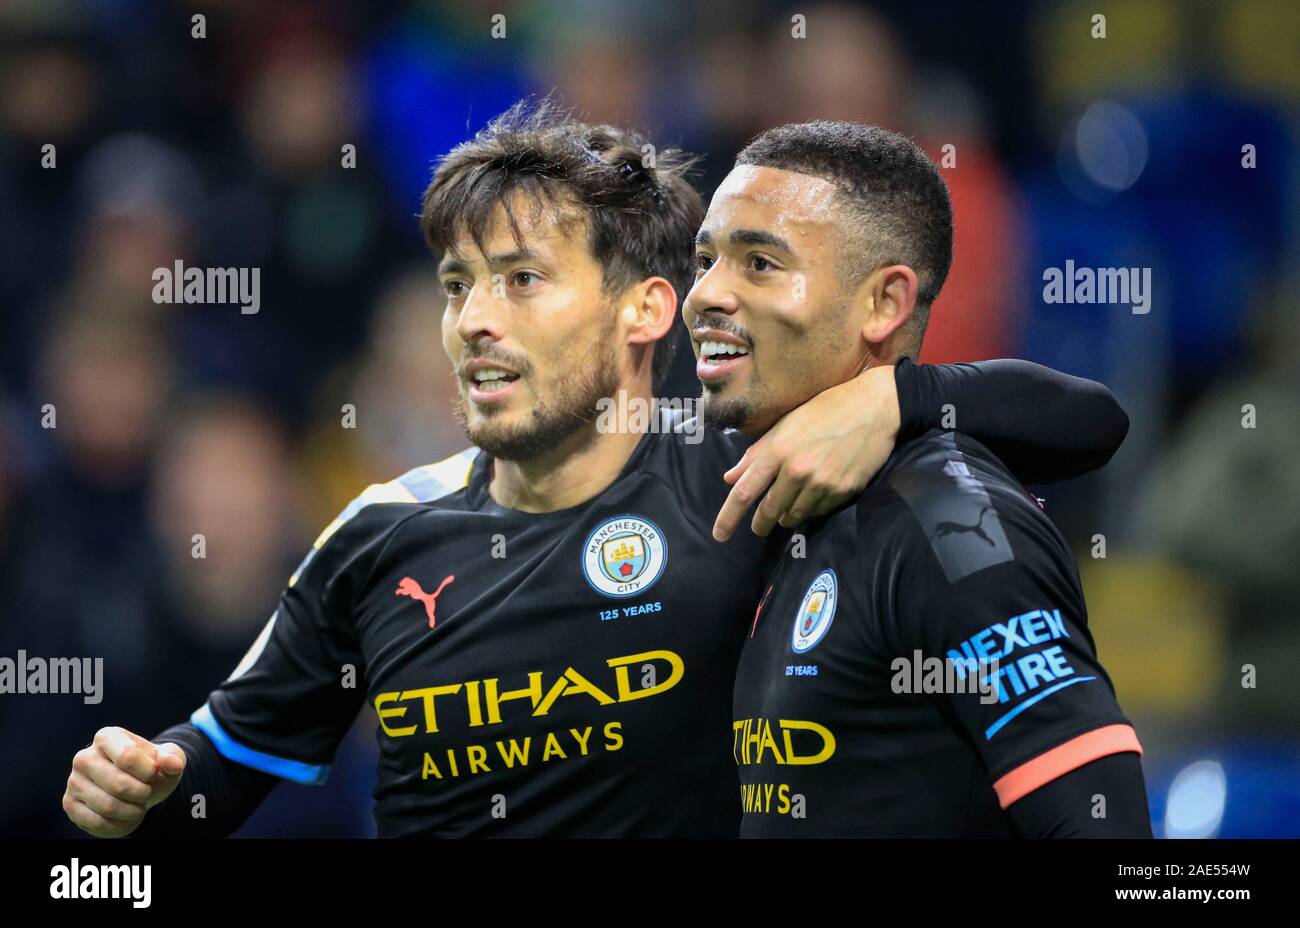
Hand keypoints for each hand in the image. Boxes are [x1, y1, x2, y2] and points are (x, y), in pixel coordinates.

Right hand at [64, 726, 186, 837]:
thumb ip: (173, 758)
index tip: (154, 773)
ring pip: (108, 806)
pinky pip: (97, 822)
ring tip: (138, 805)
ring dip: (132, 811)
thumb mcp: (168, 759)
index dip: (148, 771)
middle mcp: (84, 757)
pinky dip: (119, 825)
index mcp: (107, 737)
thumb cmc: (151, 770)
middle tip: (146, 793)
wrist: (135, 788)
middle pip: (118, 784)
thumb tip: (172, 764)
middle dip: (142, 794)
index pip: (127, 756)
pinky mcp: (69, 804)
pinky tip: (125, 816)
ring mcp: (74, 781)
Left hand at [712, 365, 899, 540]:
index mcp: (778, 450)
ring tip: (788, 510)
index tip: (719, 535)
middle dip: (760, 523)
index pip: (744, 492)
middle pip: (768, 511)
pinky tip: (815, 496)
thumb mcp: (785, 424)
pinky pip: (820, 511)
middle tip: (759, 527)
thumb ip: (756, 454)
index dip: (728, 518)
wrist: (874, 407)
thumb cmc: (825, 410)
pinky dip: (812, 509)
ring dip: (787, 516)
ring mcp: (822, 482)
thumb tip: (730, 478)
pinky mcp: (844, 490)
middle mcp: (797, 470)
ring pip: (794, 515)